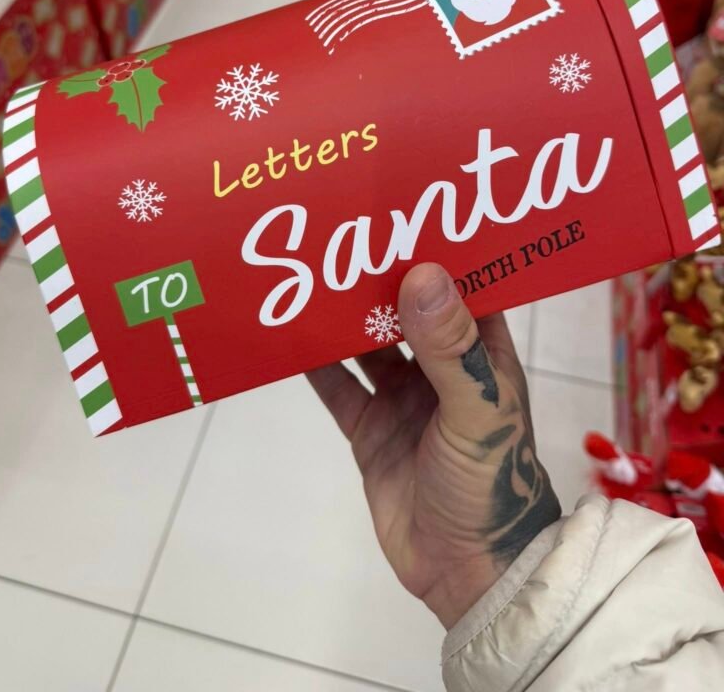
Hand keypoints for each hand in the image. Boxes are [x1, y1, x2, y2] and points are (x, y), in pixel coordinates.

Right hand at [306, 263, 560, 628]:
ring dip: (342, 313)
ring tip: (306, 269)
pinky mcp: (370, 430)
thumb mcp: (479, 409)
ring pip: (366, 342)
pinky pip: (337, 387)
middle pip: (406, 307)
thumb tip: (419, 273)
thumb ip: (450, 347)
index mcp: (483, 351)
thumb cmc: (490, 483)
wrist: (467, 572)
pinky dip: (314, 363)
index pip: (464, 283)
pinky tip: (287, 334)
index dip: (439, 245)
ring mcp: (403, 397)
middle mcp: (442, 366)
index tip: (405, 204)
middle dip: (377, 274)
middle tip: (340, 227)